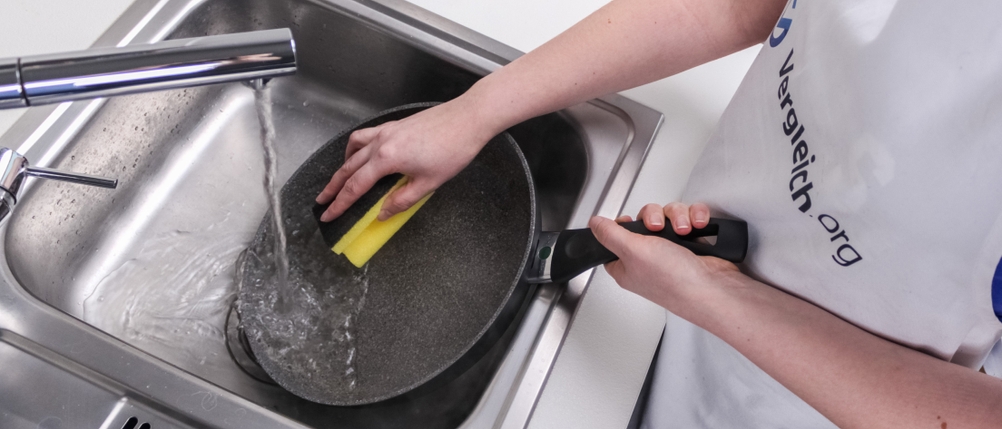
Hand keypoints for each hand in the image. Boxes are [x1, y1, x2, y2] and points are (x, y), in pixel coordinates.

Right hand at [315, 99, 498, 221]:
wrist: (468, 119)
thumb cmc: (453, 150)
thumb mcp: (428, 184)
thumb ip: (401, 200)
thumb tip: (382, 213)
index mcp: (386, 159)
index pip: (355, 187)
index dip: (340, 203)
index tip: (328, 214)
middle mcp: (381, 143)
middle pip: (348, 168)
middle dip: (333, 187)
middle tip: (322, 201)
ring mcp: (387, 131)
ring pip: (354, 149)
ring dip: (342, 165)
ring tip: (339, 179)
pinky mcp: (395, 125)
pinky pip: (366, 136)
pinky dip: (357, 147)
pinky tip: (362, 155)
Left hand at [588, 202, 739, 315]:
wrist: (715, 288)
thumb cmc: (674, 281)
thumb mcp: (632, 252)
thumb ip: (610, 235)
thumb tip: (594, 224)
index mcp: (628, 266)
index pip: (613, 241)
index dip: (618, 228)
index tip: (627, 222)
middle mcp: (649, 259)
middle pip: (643, 221)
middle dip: (654, 216)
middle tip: (657, 227)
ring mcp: (672, 251)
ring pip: (668, 216)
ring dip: (678, 216)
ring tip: (684, 230)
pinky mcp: (693, 244)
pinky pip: (690, 218)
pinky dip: (696, 217)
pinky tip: (698, 226)